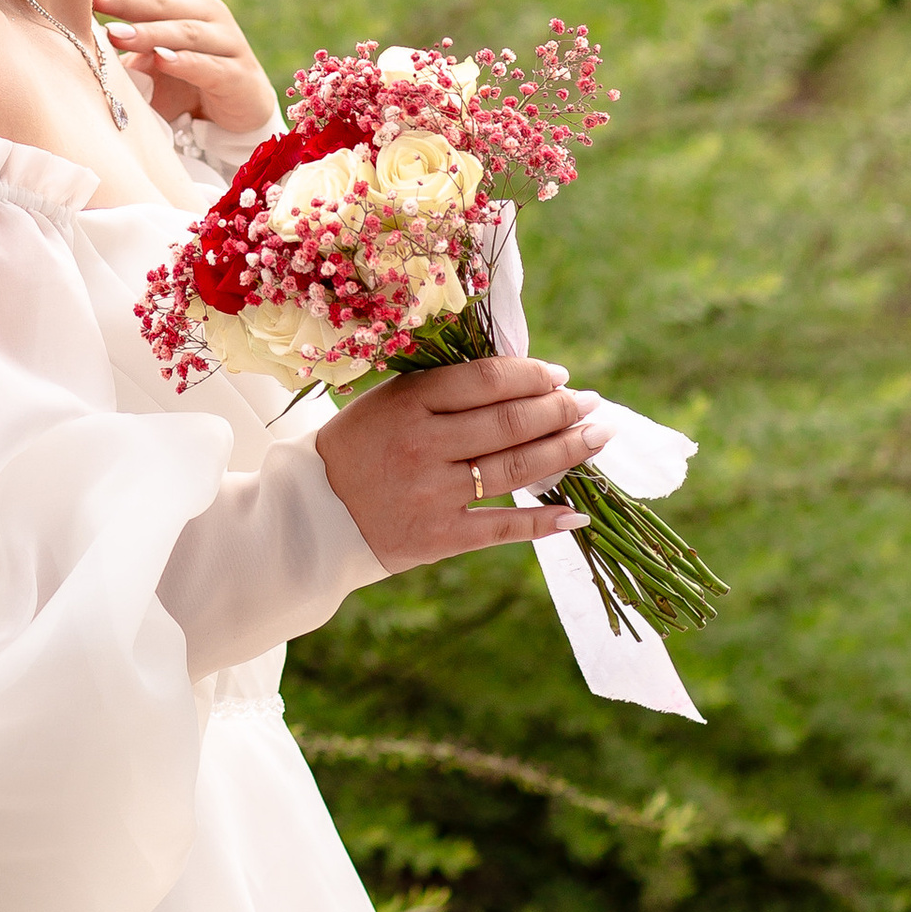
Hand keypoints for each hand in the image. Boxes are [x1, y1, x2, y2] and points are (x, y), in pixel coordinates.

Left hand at [94, 0, 276, 141]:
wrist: (237, 117)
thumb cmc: (183, 82)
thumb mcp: (148, 56)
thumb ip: (120, 36)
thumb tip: (64, 18)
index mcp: (180, 4)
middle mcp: (206, 14)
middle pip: (163, 2)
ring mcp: (227, 42)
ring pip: (185, 32)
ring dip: (150, 33)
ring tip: (116, 35)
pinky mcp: (239, 76)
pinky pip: (210, 67)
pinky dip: (186, 63)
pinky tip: (163, 60)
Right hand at [313, 354, 608, 577]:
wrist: (312, 514)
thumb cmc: (358, 447)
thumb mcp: (388, 402)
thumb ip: (443, 389)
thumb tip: (520, 380)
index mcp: (409, 403)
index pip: (487, 380)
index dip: (532, 375)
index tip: (559, 374)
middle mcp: (423, 445)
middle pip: (511, 422)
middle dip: (561, 410)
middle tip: (592, 403)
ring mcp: (433, 493)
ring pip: (516, 468)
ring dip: (566, 451)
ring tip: (597, 437)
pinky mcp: (439, 537)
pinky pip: (503, 527)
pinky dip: (544, 521)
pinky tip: (577, 512)